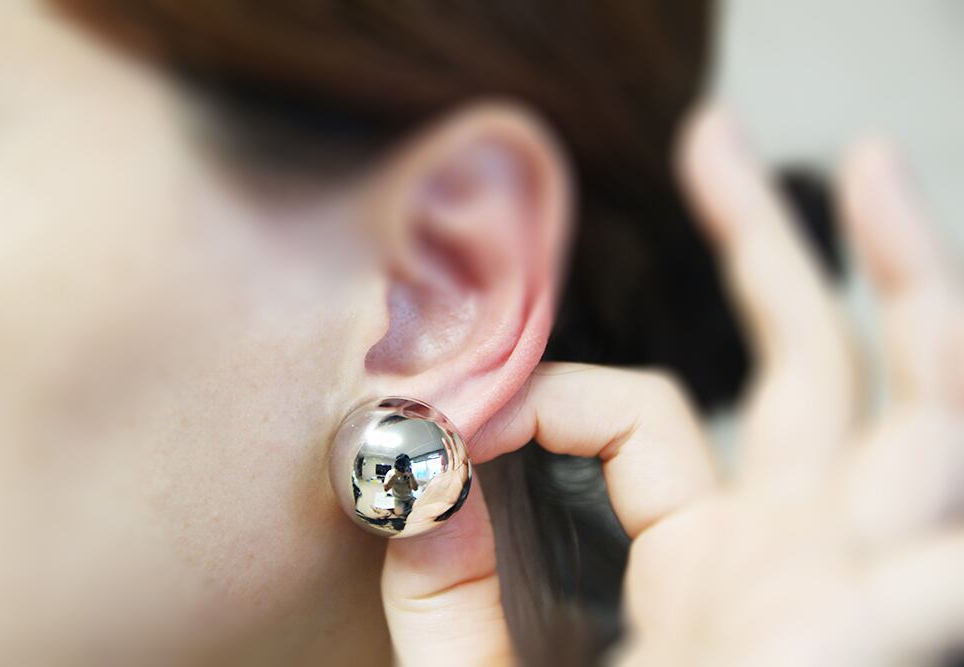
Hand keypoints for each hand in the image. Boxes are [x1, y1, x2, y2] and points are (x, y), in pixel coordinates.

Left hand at [378, 107, 963, 665]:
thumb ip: (453, 594)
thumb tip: (415, 482)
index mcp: (707, 559)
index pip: (650, 417)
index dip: (568, 387)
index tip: (488, 405)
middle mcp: (800, 551)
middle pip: (807, 363)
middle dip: (770, 244)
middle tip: (714, 143)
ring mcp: (868, 570)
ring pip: (918, 398)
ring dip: (910, 289)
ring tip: (872, 173)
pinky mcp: (905, 607)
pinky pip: (958, 496)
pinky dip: (953, 406)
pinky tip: (946, 318)